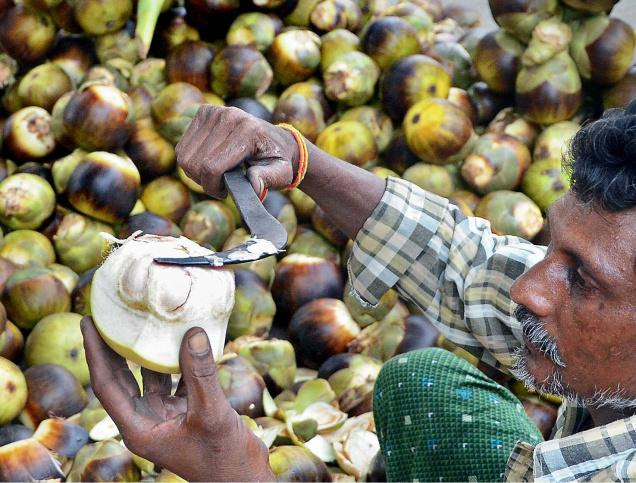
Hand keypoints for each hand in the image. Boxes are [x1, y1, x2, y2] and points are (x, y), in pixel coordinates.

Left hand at [80, 317, 273, 481]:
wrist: (244, 478)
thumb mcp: (211, 413)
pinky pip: (177, 380)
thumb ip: (201, 374)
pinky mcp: (187, 412)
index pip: (107, 386)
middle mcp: (147, 421)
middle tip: (107, 317)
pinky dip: (180, 361)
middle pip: (122, 379)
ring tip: (144, 323)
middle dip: (113, 349)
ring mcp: (166, 416)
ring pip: (150, 377)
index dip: (96, 354)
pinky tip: (186, 339)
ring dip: (149, 353)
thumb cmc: (223, 458)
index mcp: (139, 429)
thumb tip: (193, 333)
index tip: (89, 324)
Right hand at [176, 105, 298, 198]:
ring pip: (185, 157)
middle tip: (221, 186)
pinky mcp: (203, 112)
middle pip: (195, 163)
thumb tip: (253, 185)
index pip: (212, 167)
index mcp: (247, 130)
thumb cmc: (277, 160)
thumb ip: (268, 179)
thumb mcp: (281, 173)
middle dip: (205, 182)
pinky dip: (192, 161)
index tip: (225, 192)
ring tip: (217, 175)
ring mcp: (213, 111)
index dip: (213, 187)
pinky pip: (182, 147)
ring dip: (197, 173)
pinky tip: (209, 163)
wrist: (276, 139)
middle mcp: (228, 116)